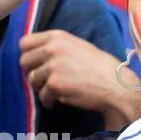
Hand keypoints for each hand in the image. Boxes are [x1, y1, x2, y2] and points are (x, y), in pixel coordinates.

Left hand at [19, 29, 139, 124]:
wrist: (116, 86)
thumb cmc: (98, 68)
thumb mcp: (76, 46)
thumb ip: (55, 46)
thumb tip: (32, 54)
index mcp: (58, 36)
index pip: (24, 42)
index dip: (28, 55)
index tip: (35, 64)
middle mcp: (53, 48)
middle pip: (24, 61)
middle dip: (32, 72)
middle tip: (43, 81)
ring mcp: (54, 66)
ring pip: (32, 79)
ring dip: (41, 88)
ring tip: (54, 91)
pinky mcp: (55, 84)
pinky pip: (42, 95)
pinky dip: (48, 102)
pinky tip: (56, 102)